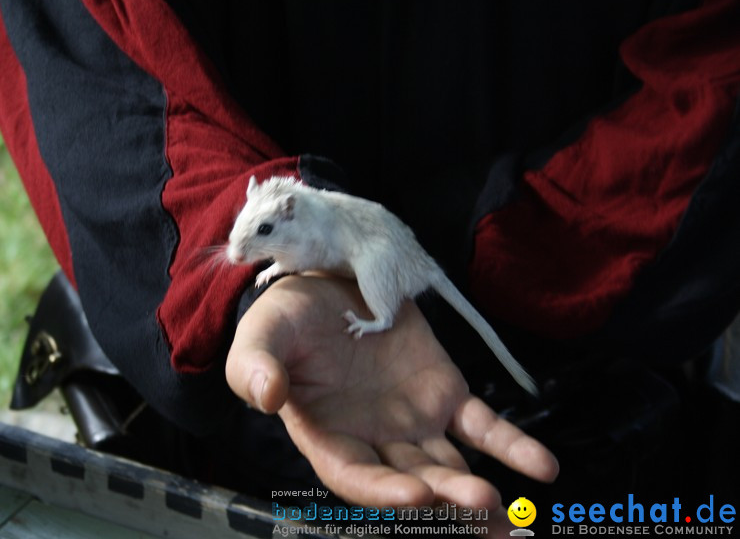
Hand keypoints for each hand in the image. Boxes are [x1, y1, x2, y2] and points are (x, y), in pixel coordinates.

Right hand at [226, 275, 557, 514]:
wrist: (329, 283)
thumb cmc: (287, 318)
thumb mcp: (261, 335)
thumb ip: (254, 366)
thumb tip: (266, 397)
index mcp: (328, 436)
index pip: (355, 477)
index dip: (384, 492)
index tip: (416, 494)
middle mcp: (375, 441)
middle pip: (413, 481)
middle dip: (445, 498)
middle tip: (480, 504)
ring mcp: (415, 421)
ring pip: (452, 466)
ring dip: (481, 492)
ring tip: (509, 512)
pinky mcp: (446, 395)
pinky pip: (483, 427)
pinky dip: (513, 447)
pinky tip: (542, 469)